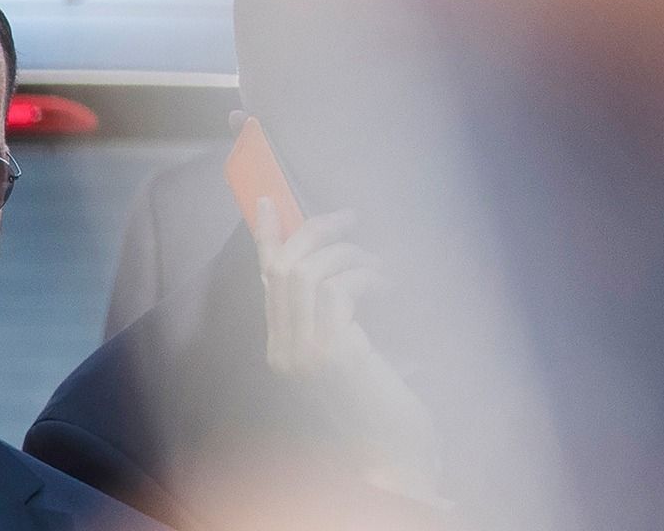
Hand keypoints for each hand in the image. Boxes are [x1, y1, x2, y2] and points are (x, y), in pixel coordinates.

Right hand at [255, 197, 449, 507]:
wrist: (397, 462)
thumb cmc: (384, 412)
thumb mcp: (354, 360)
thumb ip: (339, 322)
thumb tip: (348, 267)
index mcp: (282, 351)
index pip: (266, 281)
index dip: (266, 236)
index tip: (269, 200)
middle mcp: (284, 350)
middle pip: (283, 266)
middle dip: (315, 230)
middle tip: (349, 217)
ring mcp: (303, 353)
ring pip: (309, 271)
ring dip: (350, 254)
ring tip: (381, 264)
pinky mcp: (332, 353)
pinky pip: (340, 289)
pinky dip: (367, 276)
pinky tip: (388, 286)